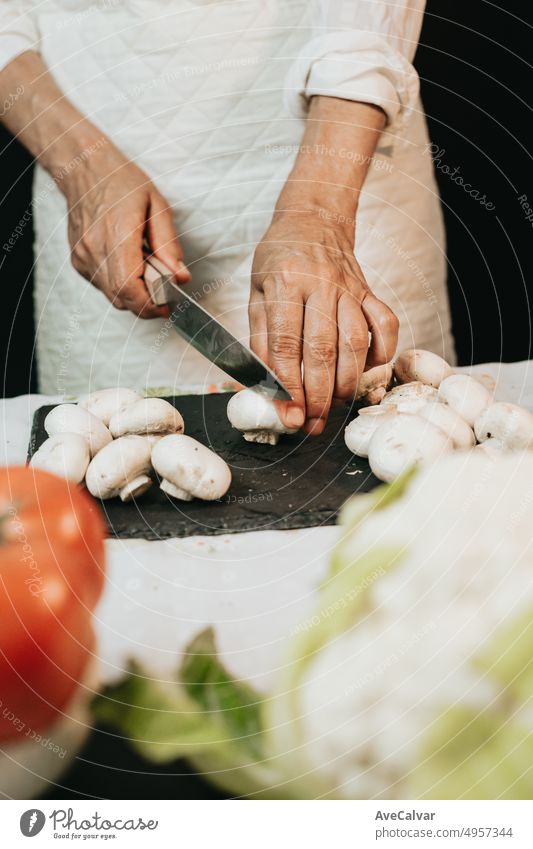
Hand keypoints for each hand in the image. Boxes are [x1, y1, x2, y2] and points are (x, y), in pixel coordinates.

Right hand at [62, 145, 189, 316]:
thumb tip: (181, 277)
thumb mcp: (158, 206)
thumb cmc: (122, 182)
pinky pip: (103, 286)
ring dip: (135, 293)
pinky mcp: (79, 261)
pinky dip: (120, 284)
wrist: (85, 170)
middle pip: (121, 297)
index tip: (167, 306)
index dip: (149, 305)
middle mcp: (95, 249)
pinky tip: (128, 263)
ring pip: (112, 296)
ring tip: (146, 268)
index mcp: (117, 233)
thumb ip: (169, 245)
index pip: (128, 286)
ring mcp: (83, 257)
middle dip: (147, 302)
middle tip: (163, 289)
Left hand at [249, 211, 398, 434]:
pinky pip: (386, 325)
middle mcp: (321, 285)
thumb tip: (267, 386)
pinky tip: (366, 371)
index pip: (286, 344)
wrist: (313, 219)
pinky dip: (381, 353)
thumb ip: (260, 338)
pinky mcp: (370, 292)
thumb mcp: (256, 293)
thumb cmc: (279, 259)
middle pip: (322, 350)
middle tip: (313, 424)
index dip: (287, 385)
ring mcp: (350, 288)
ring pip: (355, 343)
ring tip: (335, 405)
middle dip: (318, 395)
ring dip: (347, 382)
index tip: (289, 415)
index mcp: (285, 283)